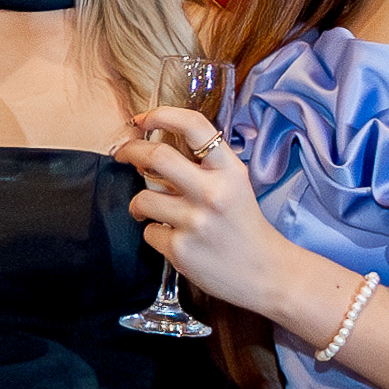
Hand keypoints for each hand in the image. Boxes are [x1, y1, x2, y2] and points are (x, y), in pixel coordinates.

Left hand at [120, 106, 298, 325]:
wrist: (266, 273)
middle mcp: (213, 192)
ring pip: (143, 198)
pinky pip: (149, 232)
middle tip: (122, 154)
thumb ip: (203, 168)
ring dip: (138, 204)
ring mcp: (195, 221)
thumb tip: (152, 152)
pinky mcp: (181, 249)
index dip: (161, 115)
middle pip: (156, 156)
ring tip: (147, 210)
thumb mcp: (235, 186)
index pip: (194, 126)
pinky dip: (155, 233)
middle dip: (130, 151)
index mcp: (230, 171)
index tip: (142, 119)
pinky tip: (172, 238)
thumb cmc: (244, 227)